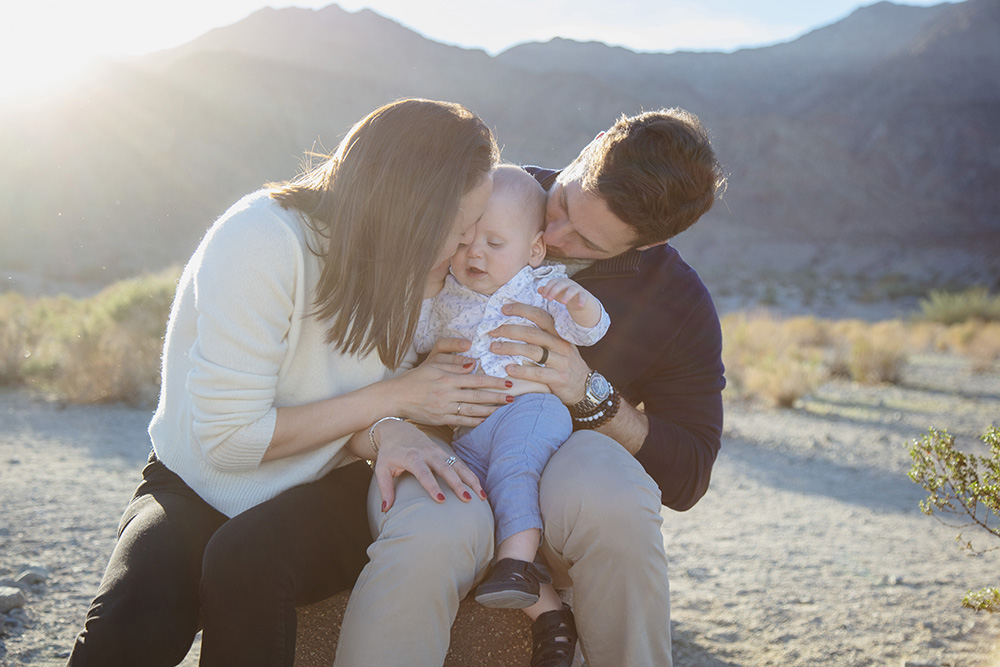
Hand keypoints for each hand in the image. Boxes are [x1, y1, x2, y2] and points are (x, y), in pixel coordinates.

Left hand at [372, 418, 485, 510]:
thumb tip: (386, 509)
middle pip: (446, 469)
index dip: (432, 486)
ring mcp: (439, 451)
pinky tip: (479, 488)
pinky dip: (471, 475)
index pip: (424, 473)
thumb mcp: (382, 468)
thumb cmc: (389, 452)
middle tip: (467, 499)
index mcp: (412, 457)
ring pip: (458, 465)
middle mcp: (428, 453)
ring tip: (481, 496)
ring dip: (470, 480)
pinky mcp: (444, 452)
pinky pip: (460, 464)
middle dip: (457, 484)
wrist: (397, 429)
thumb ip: (385, 488)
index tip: (441, 500)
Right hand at [384, 337, 510, 426]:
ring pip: (471, 410)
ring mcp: (444, 408)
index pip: (476, 380)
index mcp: (447, 378)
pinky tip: (485, 419)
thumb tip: (473, 364)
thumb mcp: (433, 365)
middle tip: (512, 398)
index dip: (493, 382)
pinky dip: (474, 421)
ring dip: (489, 410)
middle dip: (496, 397)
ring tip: (503, 409)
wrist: (396, 396)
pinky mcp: (440, 419)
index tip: (507, 383)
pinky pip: (461, 421)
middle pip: (477, 396)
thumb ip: (453, 364)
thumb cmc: (415, 378)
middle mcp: (447, 394)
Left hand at [489, 302, 590, 404]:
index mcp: (559, 334)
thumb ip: (542, 336)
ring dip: (510, 348)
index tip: (504, 309)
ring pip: (532, 351)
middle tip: (493, 332)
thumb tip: (514, 326)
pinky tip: (508, 369)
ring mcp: (561, 362)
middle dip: (509, 330)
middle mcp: (561, 345)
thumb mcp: (559, 346)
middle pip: (532, 333)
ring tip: (494, 348)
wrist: (585, 387)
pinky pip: (537, 373)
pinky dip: (521, 370)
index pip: (540, 316)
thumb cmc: (565, 364)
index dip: (522, 310)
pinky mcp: (559, 378)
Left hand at [537, 277, 600, 327]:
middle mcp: (569, 283)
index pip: (553, 282)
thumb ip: (547, 291)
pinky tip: (579, 306)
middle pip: (561, 284)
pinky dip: (582, 301)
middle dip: (554, 291)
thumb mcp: (556, 293)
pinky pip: (583, 296)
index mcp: (561, 282)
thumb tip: (538, 289)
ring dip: (567, 295)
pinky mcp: (584, 295)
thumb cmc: (565, 294)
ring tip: (562, 302)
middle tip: (549, 299)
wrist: (580, 299)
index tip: (544, 296)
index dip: (547, 288)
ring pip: (572, 290)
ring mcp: (577, 288)